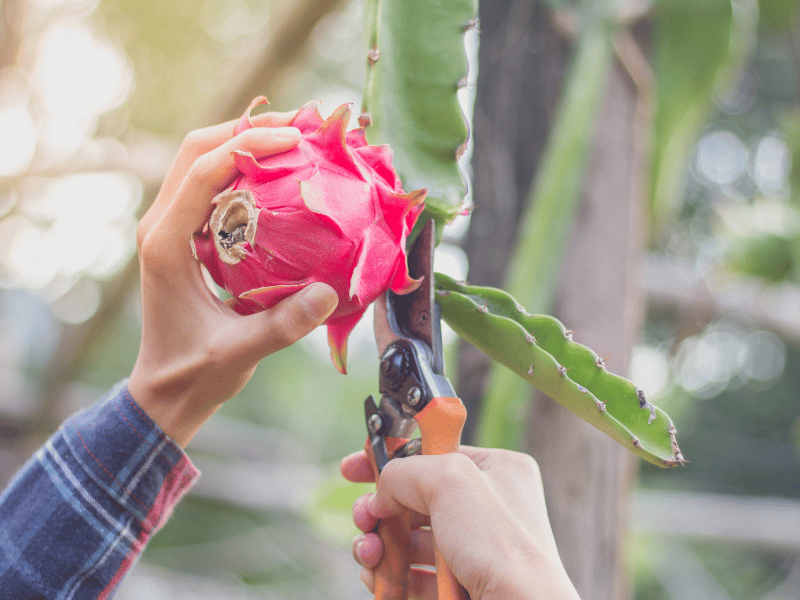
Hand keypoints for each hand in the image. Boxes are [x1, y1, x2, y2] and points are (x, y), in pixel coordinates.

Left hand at [129, 109, 338, 446]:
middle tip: (300, 125)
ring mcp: (171, 227)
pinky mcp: (185, 236)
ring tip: (295, 139)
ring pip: (201, 160)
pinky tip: (282, 176)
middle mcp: (161, 225)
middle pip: (197, 149)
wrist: (166, 389)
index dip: (248, 144)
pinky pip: (212, 185)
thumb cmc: (194, 372)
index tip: (294, 139)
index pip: (202, 171)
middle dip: (247, 128)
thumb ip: (282, 325)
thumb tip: (329, 292)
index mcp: (164, 244)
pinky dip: (244, 169)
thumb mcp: (238, 352)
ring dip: (245, 142)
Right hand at [340, 447, 580, 599]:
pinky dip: (391, 572)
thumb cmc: (502, 547)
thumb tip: (381, 493)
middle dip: (379, 507)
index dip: (390, 457)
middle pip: (414, 497)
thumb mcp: (449, 482)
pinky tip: (377, 576)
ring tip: (368, 553)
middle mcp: (487, 506)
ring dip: (379, 542)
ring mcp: (475, 548)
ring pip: (409, 537)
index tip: (354, 468)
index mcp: (497, 470)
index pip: (432, 452)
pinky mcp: (462, 583)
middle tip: (362, 517)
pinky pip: (415, 572)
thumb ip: (405, 472)